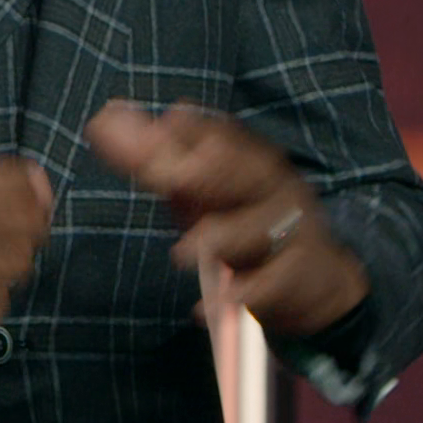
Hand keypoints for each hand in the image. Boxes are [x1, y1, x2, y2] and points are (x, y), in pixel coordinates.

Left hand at [87, 100, 369, 336]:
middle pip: (244, 172)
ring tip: (179, 255)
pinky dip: (246, 292)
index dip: (185, 132)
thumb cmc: (244, 225)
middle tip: (164, 178)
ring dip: (220, 239)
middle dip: (204, 170)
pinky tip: (212, 306)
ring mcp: (294, 227)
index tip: (150, 127)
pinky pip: (275, 280)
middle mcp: (275, 186)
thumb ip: (155, 159)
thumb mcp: (200, 192)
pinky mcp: (303, 271)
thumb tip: (105, 117)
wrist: (317, 280)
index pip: (220, 137)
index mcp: (250, 160)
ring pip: (259, 226)